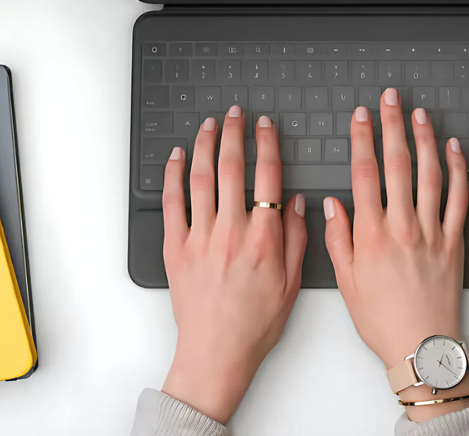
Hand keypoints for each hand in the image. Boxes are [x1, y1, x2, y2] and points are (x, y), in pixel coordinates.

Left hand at [160, 106, 306, 423]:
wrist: (217, 353)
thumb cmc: (255, 325)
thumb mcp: (292, 283)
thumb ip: (297, 238)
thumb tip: (296, 202)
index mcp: (264, 239)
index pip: (268, 177)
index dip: (267, 144)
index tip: (265, 126)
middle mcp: (231, 232)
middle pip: (231, 168)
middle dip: (234, 133)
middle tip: (235, 114)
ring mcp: (200, 238)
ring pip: (201, 178)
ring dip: (205, 145)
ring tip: (209, 125)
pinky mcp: (175, 249)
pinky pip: (172, 203)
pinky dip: (174, 175)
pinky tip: (178, 157)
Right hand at [323, 88, 468, 421]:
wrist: (421, 347)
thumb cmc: (382, 320)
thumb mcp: (346, 281)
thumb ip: (338, 238)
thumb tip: (332, 204)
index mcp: (372, 235)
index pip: (364, 173)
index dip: (362, 139)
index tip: (361, 116)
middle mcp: (403, 227)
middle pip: (397, 164)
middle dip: (392, 126)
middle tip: (391, 99)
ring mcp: (432, 232)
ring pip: (430, 174)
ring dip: (424, 139)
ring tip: (419, 114)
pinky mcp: (455, 241)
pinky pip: (458, 198)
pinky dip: (457, 170)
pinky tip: (453, 150)